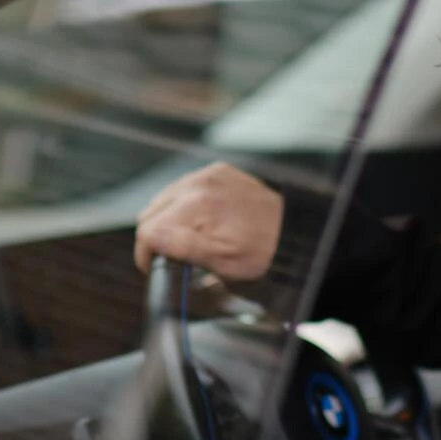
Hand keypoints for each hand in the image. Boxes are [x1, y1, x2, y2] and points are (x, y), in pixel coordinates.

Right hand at [134, 163, 283, 281]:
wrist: (294, 231)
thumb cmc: (265, 250)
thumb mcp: (223, 262)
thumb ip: (182, 248)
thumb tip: (151, 241)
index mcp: (198, 206)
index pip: (149, 229)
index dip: (146, 254)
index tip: (152, 267)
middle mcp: (200, 184)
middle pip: (151, 212)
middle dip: (154, 237)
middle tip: (169, 257)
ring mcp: (209, 175)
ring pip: (164, 199)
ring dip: (167, 221)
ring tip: (185, 241)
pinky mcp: (218, 172)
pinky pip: (184, 188)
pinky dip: (183, 206)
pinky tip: (198, 222)